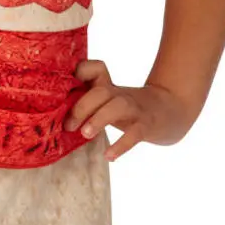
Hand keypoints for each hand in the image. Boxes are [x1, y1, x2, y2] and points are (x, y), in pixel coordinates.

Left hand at [64, 60, 195, 160]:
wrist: (169, 112)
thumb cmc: (126, 108)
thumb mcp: (107, 99)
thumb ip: (85, 101)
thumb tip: (55, 112)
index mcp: (108, 86)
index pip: (96, 68)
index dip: (81, 71)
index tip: (65, 85)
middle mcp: (119, 94)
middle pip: (101, 91)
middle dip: (82, 107)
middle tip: (68, 126)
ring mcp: (135, 109)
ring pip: (117, 107)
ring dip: (99, 119)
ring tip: (85, 134)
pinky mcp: (146, 125)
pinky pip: (135, 134)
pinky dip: (121, 145)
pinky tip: (109, 156)